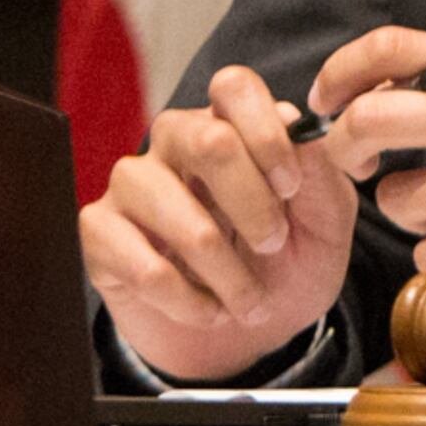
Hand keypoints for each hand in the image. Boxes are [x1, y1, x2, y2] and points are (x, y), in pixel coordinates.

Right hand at [83, 63, 362, 382]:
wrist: (247, 337)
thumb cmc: (289, 266)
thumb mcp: (326, 222)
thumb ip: (319, 173)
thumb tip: (297, 125)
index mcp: (232, 126)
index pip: (234, 87)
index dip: (268, 134)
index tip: (291, 187)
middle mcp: (174, 144)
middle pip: (206, 138)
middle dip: (252, 202)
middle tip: (274, 244)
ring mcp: (132, 186)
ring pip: (171, 206)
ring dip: (224, 267)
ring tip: (250, 301)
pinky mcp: (100, 234)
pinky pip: (140, 261)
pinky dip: (187, 298)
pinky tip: (210, 311)